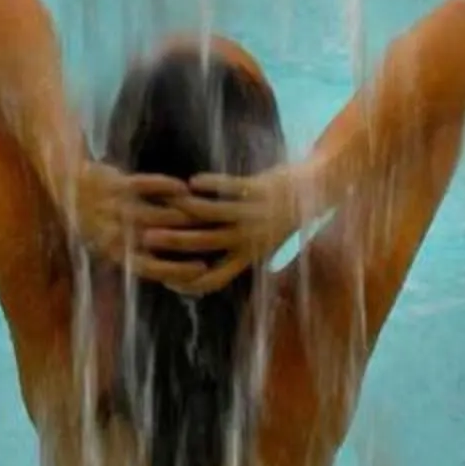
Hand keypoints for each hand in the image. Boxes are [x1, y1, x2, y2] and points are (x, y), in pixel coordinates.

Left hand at [67, 159, 215, 289]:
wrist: (66, 183)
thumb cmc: (90, 217)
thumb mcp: (104, 242)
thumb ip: (130, 256)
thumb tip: (162, 274)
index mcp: (111, 251)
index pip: (148, 267)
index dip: (176, 270)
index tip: (202, 268)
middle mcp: (113, 232)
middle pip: (156, 239)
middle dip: (187, 240)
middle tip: (214, 238)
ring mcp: (113, 207)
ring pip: (154, 213)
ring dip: (181, 214)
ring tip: (205, 214)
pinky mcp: (115, 183)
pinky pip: (144, 185)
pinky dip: (165, 186)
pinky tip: (183, 186)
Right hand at [156, 165, 306, 295]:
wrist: (319, 190)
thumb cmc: (287, 218)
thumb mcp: (266, 243)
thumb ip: (240, 254)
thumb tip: (211, 268)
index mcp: (249, 256)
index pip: (214, 279)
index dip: (187, 283)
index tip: (164, 279)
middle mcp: (250, 238)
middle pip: (205, 245)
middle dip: (173, 242)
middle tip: (145, 237)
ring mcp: (255, 213)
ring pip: (212, 214)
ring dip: (185, 209)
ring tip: (164, 203)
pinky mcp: (259, 188)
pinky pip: (230, 187)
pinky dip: (209, 184)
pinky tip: (192, 181)